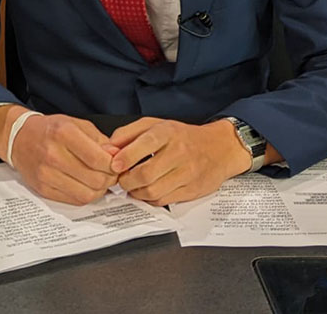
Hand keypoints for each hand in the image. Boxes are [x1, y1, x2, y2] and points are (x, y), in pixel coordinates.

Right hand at [0, 106, 118, 204]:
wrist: (19, 138)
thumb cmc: (49, 130)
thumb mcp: (76, 124)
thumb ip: (100, 140)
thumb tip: (117, 157)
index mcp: (64, 133)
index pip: (98, 159)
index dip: (114, 166)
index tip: (117, 164)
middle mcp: (53, 154)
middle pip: (95, 179)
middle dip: (109, 179)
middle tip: (110, 173)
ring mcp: (46, 174)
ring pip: (87, 194)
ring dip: (99, 190)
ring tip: (99, 180)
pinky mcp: (43, 189)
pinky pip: (74, 201)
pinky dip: (85, 195)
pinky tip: (86, 185)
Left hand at [107, 117, 249, 205]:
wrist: (219, 148)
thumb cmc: (183, 136)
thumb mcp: (154, 125)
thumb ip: (128, 134)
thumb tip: (107, 148)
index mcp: (168, 133)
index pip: (144, 144)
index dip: (125, 158)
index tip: (114, 165)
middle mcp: (179, 152)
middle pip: (146, 174)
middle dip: (127, 180)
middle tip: (121, 180)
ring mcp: (188, 173)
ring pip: (153, 191)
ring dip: (136, 192)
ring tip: (133, 186)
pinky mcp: (192, 190)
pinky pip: (164, 200)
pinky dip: (150, 199)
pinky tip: (148, 191)